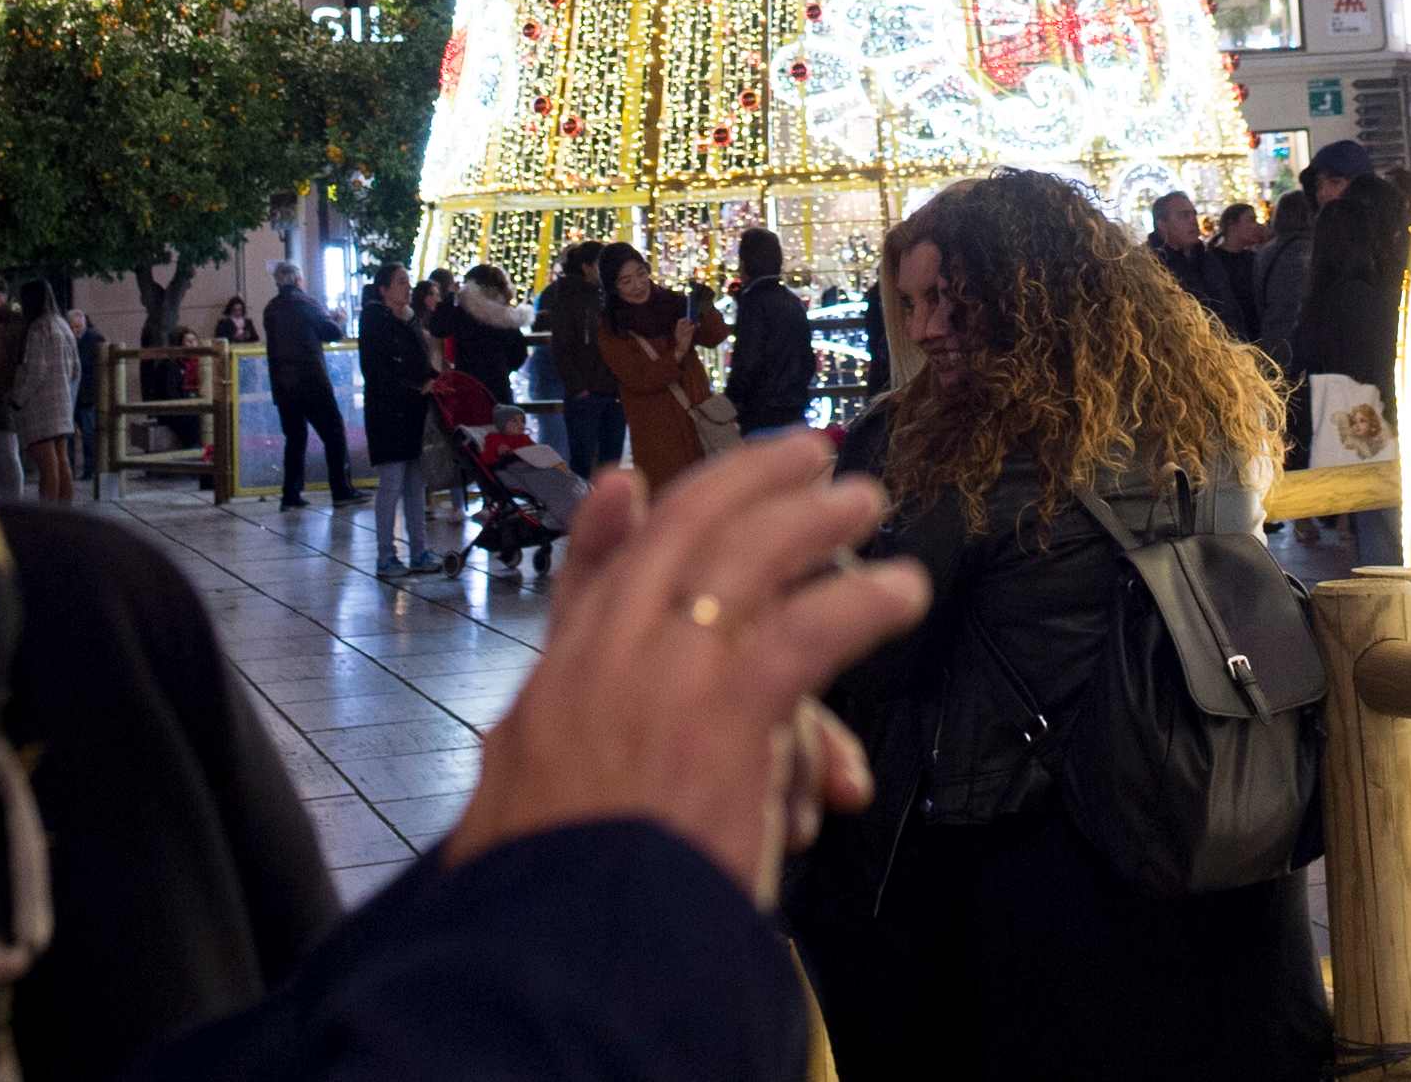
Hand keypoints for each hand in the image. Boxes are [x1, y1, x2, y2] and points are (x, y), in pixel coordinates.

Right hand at [441, 428, 927, 905]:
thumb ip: (533, 763)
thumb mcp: (509, 816)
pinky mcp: (727, 708)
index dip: (602, 527)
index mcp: (551, 691)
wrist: (561, 953)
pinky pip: (810, 630)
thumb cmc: (549, 904)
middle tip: (800, 456)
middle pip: (678, 534)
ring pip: (750, 557)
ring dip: (814, 519)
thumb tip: (520, 746)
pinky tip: (901, 593)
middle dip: (742, 482)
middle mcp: (603, 660)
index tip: (626, 483)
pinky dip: (862, 603)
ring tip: (864, 500)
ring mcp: (664, 673)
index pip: (582, 584)